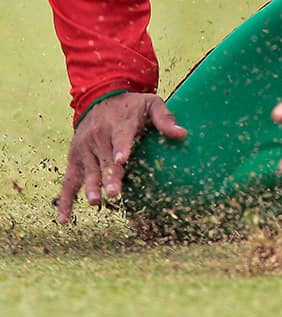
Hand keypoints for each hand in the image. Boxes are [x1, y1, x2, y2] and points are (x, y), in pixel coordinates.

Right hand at [56, 91, 186, 223]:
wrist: (99, 97)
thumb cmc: (132, 106)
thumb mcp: (151, 104)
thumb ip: (165, 119)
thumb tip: (182, 135)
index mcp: (119, 124)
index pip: (120, 137)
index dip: (121, 149)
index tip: (122, 160)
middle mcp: (99, 136)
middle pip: (104, 160)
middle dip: (109, 177)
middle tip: (113, 193)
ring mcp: (85, 149)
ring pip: (88, 171)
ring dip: (90, 186)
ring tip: (95, 201)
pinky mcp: (75, 158)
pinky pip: (68, 181)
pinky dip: (66, 200)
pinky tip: (65, 219)